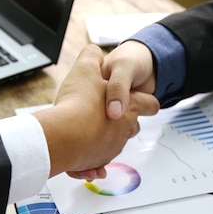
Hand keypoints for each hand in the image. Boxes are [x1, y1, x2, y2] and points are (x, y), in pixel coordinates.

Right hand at [33, 44, 159, 178]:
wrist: (62, 135)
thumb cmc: (77, 103)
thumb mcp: (85, 68)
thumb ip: (92, 56)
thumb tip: (95, 51)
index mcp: (129, 105)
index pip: (150, 104)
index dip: (147, 100)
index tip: (142, 100)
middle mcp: (124, 129)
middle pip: (133, 126)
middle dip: (123, 120)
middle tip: (107, 113)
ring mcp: (112, 148)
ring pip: (114, 144)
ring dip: (104, 138)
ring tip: (87, 130)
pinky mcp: (97, 161)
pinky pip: (96, 161)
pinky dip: (90, 158)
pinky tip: (79, 148)